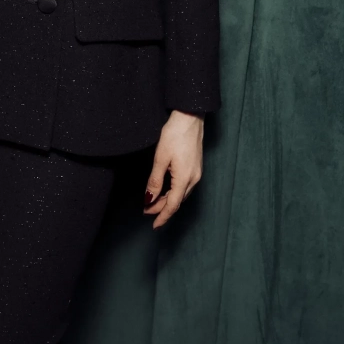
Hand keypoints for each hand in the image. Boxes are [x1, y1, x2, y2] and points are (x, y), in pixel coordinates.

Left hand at [143, 110, 203, 228]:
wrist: (190, 118)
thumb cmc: (174, 134)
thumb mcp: (160, 158)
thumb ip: (155, 181)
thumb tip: (149, 199)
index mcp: (184, 179)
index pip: (173, 205)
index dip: (163, 216)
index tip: (154, 225)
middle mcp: (193, 179)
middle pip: (177, 201)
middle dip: (162, 209)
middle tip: (147, 212)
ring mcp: (196, 173)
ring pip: (181, 194)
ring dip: (168, 200)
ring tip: (153, 203)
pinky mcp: (196, 166)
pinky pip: (185, 186)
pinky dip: (174, 191)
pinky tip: (166, 190)